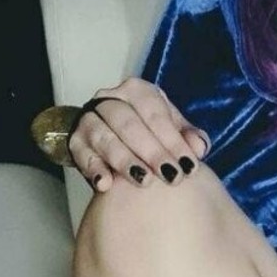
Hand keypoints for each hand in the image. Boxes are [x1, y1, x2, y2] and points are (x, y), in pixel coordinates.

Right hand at [67, 77, 210, 191]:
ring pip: (104, 137)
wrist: (116, 137)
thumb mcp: (172, 131)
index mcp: (137, 91)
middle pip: (129, 123)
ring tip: (143, 181)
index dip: (173, 140)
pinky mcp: (76, 142)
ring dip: (125, 160)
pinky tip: (105, 185)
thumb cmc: (150, 132)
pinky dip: (93, 169)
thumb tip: (199, 147)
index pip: (155, 112)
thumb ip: (189, 138)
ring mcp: (89, 120)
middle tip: (171, 177)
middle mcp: (110, 99)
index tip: (189, 166)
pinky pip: (81, 154)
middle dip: (152, 151)